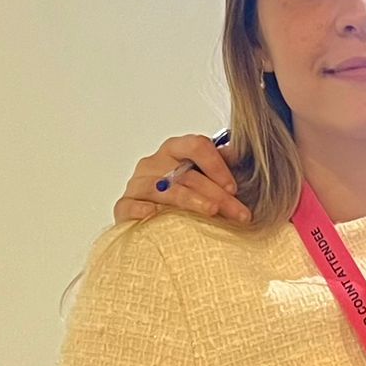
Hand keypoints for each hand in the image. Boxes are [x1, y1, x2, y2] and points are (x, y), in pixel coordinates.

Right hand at [115, 133, 249, 225]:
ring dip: (190, 200)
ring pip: (163, 189)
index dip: (217, 165)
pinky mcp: (125, 205)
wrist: (154, 220)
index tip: (234, 188)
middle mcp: (155, 163)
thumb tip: (240, 152)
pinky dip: (140, 209)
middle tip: (239, 213)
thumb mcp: (204, 176)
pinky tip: (153, 214)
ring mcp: (138, 184)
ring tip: (211, 212)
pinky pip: (128, 205)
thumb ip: (221, 164)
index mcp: (175, 150)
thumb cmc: (183, 194)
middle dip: (217, 194)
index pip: (196, 145)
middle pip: (187, 174)